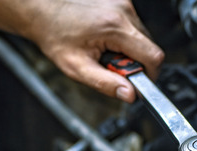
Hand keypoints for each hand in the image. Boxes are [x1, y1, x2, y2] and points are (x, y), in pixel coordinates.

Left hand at [26, 0, 163, 101]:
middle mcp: (123, 11)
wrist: (43, 11)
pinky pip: (133, 26)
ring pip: (142, 37)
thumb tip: (130, 94)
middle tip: (110, 65)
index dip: (150, 74)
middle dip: (134, 62)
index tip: (137, 81)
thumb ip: (106, 84)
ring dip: (128, 49)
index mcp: (115, 27)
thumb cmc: (56, 35)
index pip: (153, 56)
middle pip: (149, 47)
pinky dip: (123, 37)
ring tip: (104, 49)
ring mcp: (123, 3)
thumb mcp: (77, 68)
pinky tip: (104, 38)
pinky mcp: (120, 1)